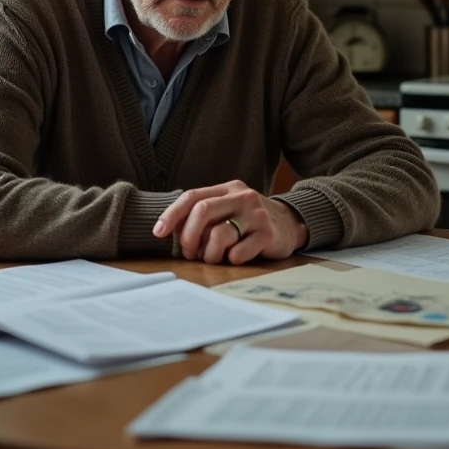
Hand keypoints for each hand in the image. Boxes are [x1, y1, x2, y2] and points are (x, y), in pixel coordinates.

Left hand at [152, 180, 308, 264]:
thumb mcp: (229, 210)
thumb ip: (204, 215)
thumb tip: (170, 232)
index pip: (192, 196)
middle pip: (202, 211)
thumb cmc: (250, 221)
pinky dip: (231, 259)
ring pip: (219, 235)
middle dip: (189, 237)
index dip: (171, 215)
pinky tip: (235, 258)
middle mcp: (242, 197)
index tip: (158, 233)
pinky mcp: (268, 234)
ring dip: (209, 254)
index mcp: (227, 189)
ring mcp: (256, 215)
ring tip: (213, 258)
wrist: (291, 224)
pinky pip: (239, 252)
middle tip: (190, 253)